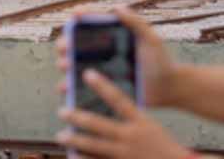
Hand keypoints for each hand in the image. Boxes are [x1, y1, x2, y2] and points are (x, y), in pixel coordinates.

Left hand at [56, 69, 191, 158]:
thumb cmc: (162, 146)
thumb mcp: (149, 126)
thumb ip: (130, 114)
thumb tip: (111, 99)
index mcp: (140, 122)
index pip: (119, 99)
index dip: (102, 86)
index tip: (86, 73)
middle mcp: (131, 137)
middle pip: (100, 124)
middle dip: (78, 118)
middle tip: (62, 111)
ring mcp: (126, 154)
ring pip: (95, 146)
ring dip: (76, 140)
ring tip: (61, 135)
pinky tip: (72, 156)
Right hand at [57, 8, 179, 107]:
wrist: (168, 89)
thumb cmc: (161, 60)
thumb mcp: (151, 39)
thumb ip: (136, 23)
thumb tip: (118, 7)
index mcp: (111, 34)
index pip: (91, 22)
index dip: (81, 16)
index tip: (74, 15)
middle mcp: (101, 50)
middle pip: (76, 43)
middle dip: (66, 43)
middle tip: (64, 46)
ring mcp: (99, 68)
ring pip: (74, 63)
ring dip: (64, 63)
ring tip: (64, 65)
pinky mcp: (101, 85)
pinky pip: (81, 85)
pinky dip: (69, 86)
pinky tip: (65, 87)